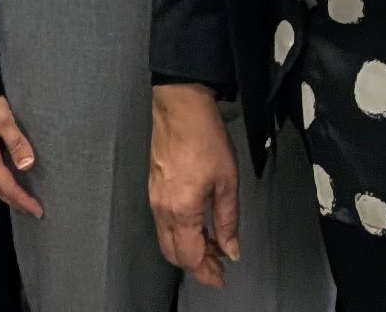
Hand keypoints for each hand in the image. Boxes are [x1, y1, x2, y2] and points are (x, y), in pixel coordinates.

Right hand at [0, 97, 43, 217]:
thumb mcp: (2, 118)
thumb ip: (15, 141)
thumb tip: (27, 166)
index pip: (6, 185)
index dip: (22, 200)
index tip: (38, 211)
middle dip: (13, 201)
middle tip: (30, 209)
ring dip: (4, 191)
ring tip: (20, 196)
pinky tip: (6, 172)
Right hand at [149, 83, 243, 287]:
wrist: (180, 109)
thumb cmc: (204, 138)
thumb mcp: (227, 182)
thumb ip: (228, 221)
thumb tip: (232, 249)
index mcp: (181, 210)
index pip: (190, 256)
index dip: (206, 272)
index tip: (221, 278)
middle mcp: (162, 209)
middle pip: (174, 254)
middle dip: (197, 265)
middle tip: (219, 266)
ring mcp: (154, 199)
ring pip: (167, 240)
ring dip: (189, 249)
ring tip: (213, 246)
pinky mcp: (153, 190)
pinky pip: (163, 224)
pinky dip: (180, 234)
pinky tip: (198, 227)